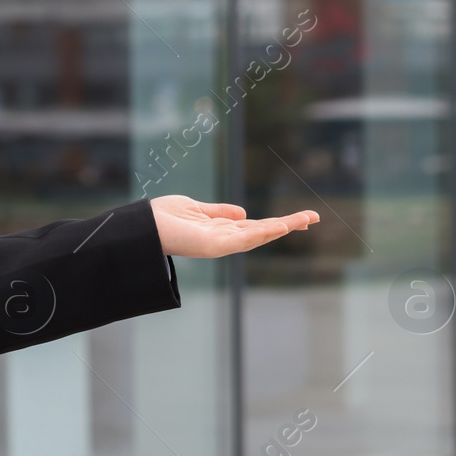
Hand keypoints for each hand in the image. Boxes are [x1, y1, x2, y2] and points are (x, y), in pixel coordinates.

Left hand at [149, 195, 317, 257]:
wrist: (142, 227)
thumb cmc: (162, 217)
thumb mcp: (195, 209)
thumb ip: (218, 212)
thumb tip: (242, 213)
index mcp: (220, 231)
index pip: (255, 227)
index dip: (276, 222)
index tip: (299, 217)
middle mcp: (224, 240)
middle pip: (262, 232)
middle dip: (288, 225)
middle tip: (313, 217)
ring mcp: (220, 244)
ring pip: (258, 236)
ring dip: (282, 227)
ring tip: (304, 219)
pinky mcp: (214, 246)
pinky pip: (243, 239)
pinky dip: (263, 232)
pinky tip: (281, 226)